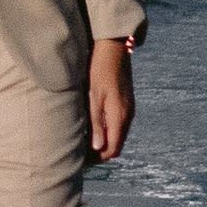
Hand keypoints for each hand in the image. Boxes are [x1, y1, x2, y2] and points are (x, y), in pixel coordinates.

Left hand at [87, 37, 134, 161]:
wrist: (113, 45)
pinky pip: (117, 123)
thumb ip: (97, 122)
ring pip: (117, 134)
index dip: (96, 158)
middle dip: (98, 152)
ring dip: (102, 141)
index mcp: (120, 116)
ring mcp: (128, 107)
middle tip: (79, 153)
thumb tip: (98, 147)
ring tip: (82, 141)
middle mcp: (128, 114)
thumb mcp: (94, 96)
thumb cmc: (99, 68)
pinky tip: (92, 125)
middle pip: (115, 145)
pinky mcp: (125, 100)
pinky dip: (106, 130)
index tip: (79, 160)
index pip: (112, 150)